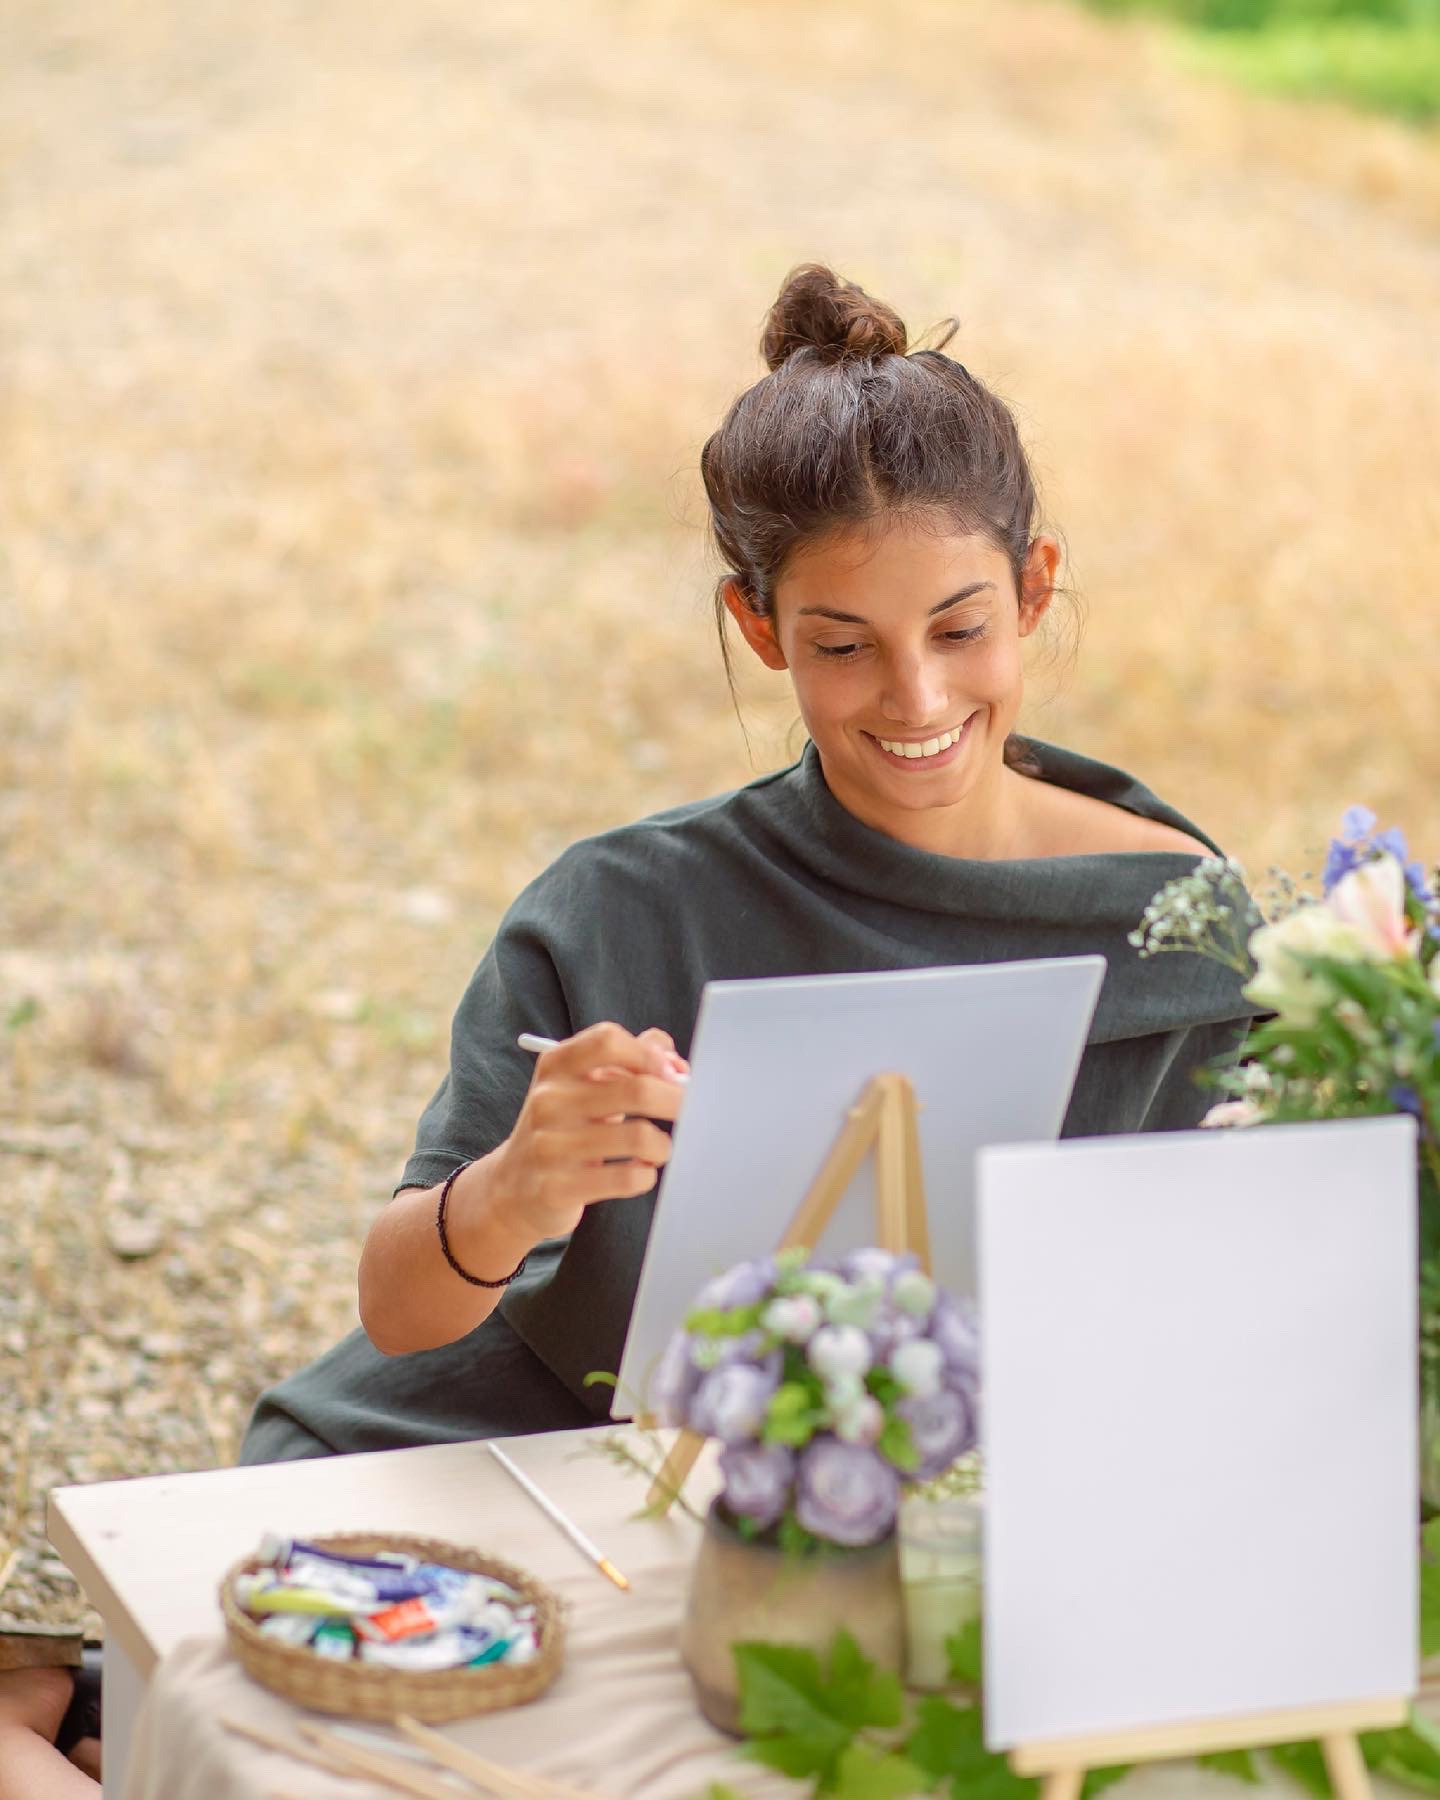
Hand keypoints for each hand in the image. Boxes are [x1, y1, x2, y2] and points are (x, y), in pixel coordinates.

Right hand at [486, 1022, 687, 1241]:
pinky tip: (639, 1172)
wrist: (512, 1188)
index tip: (671, 1073)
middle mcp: (549, 1100)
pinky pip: (629, 1178)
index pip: (608, 1040)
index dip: (649, 1054)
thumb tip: (675, 1062)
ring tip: (658, 1150)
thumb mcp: (584, 1085)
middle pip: (637, 1089)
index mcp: (556, 1066)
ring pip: (640, 1137)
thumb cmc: (565, 1128)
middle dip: (677, 1100)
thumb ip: (630, 1059)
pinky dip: (646, 1175)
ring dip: (663, 1146)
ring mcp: (549, 1145)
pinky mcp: (558, 1187)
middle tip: (691, 1111)